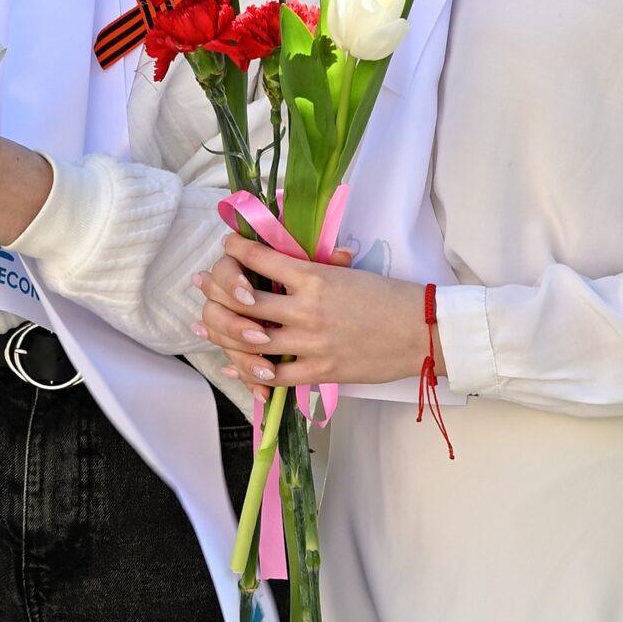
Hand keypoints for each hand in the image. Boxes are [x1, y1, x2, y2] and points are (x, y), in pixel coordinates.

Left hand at [191, 235, 425, 386]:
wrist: (423, 332)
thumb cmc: (388, 298)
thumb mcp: (349, 272)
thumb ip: (315, 267)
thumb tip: (287, 255)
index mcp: (314, 277)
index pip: (260, 258)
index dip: (235, 249)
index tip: (226, 245)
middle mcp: (306, 308)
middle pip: (242, 301)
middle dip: (214, 290)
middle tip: (200, 284)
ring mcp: (310, 342)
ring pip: (249, 339)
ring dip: (221, 331)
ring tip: (204, 323)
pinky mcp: (319, 370)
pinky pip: (273, 376)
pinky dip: (248, 371)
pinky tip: (231, 365)